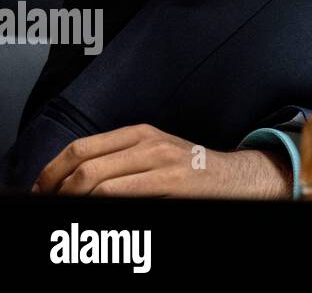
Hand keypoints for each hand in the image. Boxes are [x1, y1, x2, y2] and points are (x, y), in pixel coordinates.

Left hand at [31, 124, 292, 198]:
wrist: (234, 179)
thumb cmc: (190, 172)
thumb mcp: (154, 154)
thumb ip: (120, 159)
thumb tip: (71, 179)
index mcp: (139, 133)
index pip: (79, 148)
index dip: (51, 172)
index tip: (42, 192)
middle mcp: (148, 143)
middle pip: (83, 164)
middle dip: (57, 190)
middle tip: (49, 206)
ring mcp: (161, 162)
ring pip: (96, 181)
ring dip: (75, 202)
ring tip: (70, 214)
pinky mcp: (171, 183)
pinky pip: (119, 195)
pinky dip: (99, 206)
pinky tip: (96, 214)